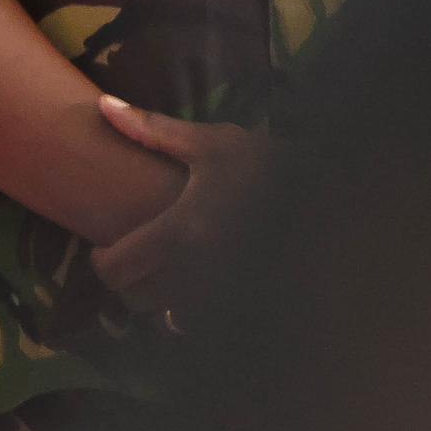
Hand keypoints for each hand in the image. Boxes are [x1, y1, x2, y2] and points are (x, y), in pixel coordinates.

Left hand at [87, 99, 270, 314]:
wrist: (329, 198)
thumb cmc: (269, 166)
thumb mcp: (212, 143)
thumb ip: (152, 129)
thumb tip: (103, 105)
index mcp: (181, 231)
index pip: (116, 267)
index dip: (101, 261)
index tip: (104, 248)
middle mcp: (199, 271)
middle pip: (136, 299)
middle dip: (126, 283)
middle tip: (130, 261)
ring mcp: (226, 294)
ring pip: (167, 318)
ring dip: (157, 300)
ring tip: (161, 272)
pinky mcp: (248, 305)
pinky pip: (202, 325)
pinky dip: (190, 314)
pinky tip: (194, 287)